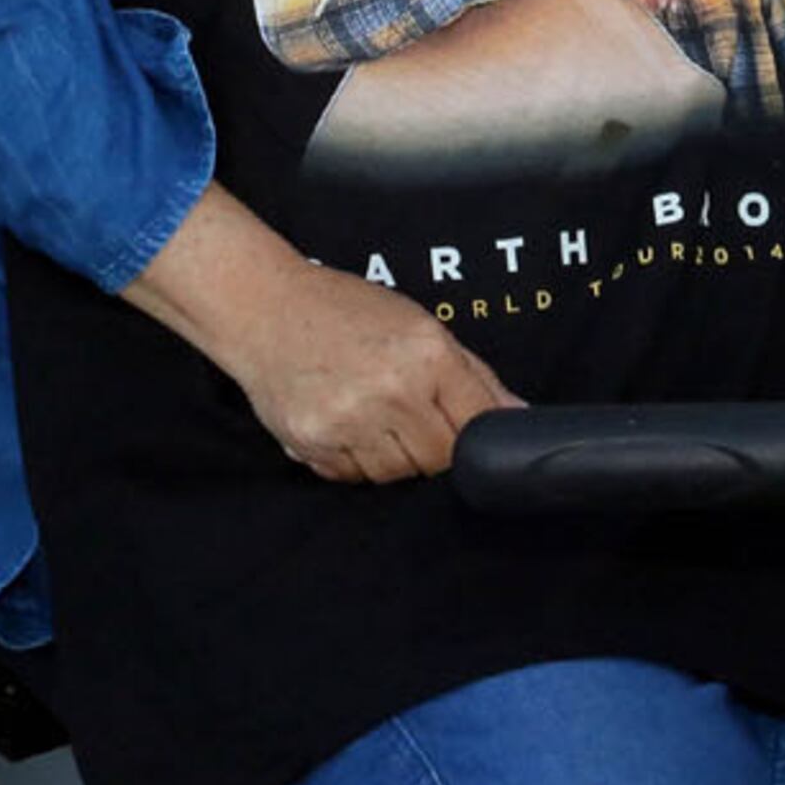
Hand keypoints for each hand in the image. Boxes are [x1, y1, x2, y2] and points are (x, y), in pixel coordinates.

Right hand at [217, 261, 517, 483]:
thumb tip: (521, 416)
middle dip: (434, 447)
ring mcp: (350, 421)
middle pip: (439, 460)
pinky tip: (345, 423)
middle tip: (410, 416)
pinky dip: (357, 461)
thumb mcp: (417, 323)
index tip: (467, 435)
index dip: (476, 436)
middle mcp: (390, 390)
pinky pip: (355, 478)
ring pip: (399, 477)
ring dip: (395, 457)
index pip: (477, 428)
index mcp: (426, 354)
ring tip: (373, 415)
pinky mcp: (314, 445)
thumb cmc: (343, 309)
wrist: (263, 306)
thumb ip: (474, 375)